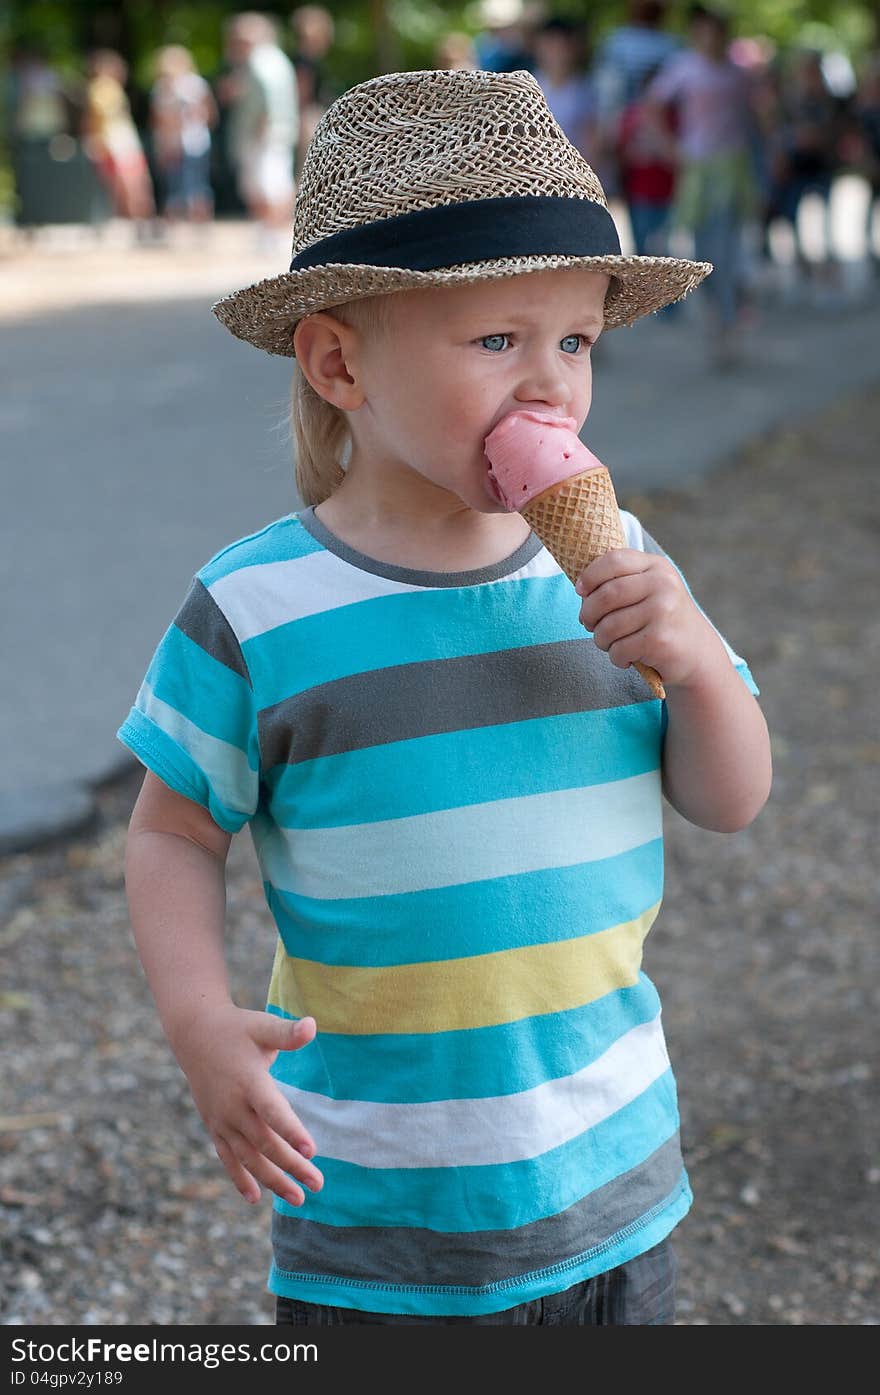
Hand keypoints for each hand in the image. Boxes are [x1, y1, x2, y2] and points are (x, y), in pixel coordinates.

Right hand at [173, 1004, 323, 1206]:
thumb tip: (312, 1025)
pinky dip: (239, 1178)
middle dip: (292, 1165)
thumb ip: (287, 1032)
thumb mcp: (262, 1026)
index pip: (272, 1111)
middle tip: (318, 1184)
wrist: (195, 1034)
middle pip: (265, 1142)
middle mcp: (233, 1106)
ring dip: (272, 1180)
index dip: (291, 1131)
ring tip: (298, 1198)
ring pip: (248, 1157)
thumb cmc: (237, 1029)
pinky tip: (253, 1198)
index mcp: (249, 1081)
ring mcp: (222, 1119)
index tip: (312, 1151)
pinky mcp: (214, 1126)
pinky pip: (227, 1157)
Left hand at [575, 548, 722, 689]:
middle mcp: (663, 585)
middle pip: (606, 595)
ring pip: (608, 626)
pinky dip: (616, 657)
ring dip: (601, 639)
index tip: (580, 591)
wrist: (697, 653)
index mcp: (657, 567)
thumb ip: (620, 581)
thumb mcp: (649, 590)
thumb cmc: (662, 620)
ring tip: (609, 643)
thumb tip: (582, 589)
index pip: (614, 559)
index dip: (590, 575)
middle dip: (588, 613)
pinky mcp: (660, 640)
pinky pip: (619, 649)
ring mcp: (663, 611)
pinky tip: (627, 658)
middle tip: (589, 624)